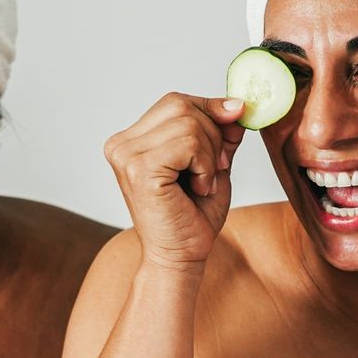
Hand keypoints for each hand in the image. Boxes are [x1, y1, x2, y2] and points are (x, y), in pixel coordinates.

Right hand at [103, 93, 246, 273]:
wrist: (181, 255)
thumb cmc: (193, 215)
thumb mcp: (212, 162)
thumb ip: (219, 132)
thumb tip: (236, 104)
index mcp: (131, 139)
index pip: (176, 101)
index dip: (210, 110)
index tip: (233, 128)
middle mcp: (121, 144)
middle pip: (182, 106)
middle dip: (213, 135)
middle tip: (215, 169)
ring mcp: (126, 155)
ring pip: (188, 123)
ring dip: (209, 155)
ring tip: (203, 183)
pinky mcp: (139, 169)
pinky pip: (187, 144)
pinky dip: (204, 165)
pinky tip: (198, 188)